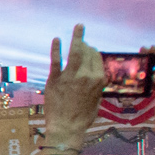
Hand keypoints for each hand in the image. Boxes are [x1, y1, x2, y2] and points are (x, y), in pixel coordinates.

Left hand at [41, 24, 105, 150]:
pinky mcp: (55, 79)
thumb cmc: (83, 117)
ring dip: (77, 37)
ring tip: (79, 27)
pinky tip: (56, 39)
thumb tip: (96, 76)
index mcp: (99, 80)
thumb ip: (97, 85)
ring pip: (75, 52)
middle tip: (82, 40)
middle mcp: (86, 75)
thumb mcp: (97, 100)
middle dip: (86, 45)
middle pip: (88, 53)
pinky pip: (56, 61)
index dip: (94, 52)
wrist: (67, 127)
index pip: (98, 58)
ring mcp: (70, 76)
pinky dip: (56, 48)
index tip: (91, 49)